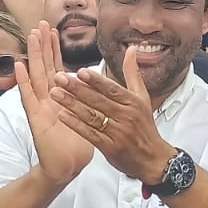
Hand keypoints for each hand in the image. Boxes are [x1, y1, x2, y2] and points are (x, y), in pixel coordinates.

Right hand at [17, 23, 95, 185]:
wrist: (68, 165)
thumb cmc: (77, 142)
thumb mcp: (87, 115)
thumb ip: (89, 97)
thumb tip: (98, 82)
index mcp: (61, 96)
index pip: (57, 67)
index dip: (55, 49)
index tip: (54, 30)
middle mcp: (48, 98)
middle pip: (44, 66)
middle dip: (43, 45)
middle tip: (41, 24)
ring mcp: (40, 106)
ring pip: (35, 75)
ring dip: (33, 55)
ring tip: (31, 36)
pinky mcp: (35, 117)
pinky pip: (28, 97)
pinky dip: (23, 81)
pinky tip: (19, 65)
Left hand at [52, 45, 174, 184]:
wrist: (152, 158)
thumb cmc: (144, 126)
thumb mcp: (142, 97)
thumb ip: (133, 73)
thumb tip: (131, 49)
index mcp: (133, 102)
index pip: (112, 89)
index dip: (96, 81)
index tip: (79, 71)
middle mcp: (125, 116)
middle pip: (98, 101)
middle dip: (77, 89)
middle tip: (59, 78)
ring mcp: (117, 133)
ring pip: (91, 116)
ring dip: (71, 104)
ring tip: (55, 93)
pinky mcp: (109, 147)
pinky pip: (89, 134)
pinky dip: (75, 124)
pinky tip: (61, 115)